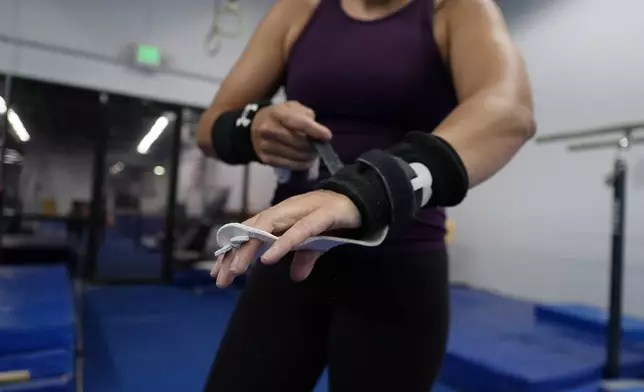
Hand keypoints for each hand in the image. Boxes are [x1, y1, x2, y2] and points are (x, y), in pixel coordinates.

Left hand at [211, 190, 360, 287]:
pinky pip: (298, 231)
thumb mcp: (314, 245)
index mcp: (278, 219)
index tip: (218, 274)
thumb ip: (303, 258)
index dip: (232, 252)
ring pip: (266, 230)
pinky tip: (268, 259)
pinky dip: (282, 244)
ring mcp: (299, 212)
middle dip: (233, 256)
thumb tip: (296, 277)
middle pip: (250, 233)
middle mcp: (283, 212)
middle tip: (221, 280)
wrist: (358, 199)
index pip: (248, 234)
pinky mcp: (320, 216)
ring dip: (249, 250)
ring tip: (236, 271)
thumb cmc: (331, 219)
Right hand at [251, 101, 331, 169]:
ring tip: (314, 154)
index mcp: (277, 114)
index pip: (299, 123)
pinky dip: (301, 164)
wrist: (255, 126)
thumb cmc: (279, 116)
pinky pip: (288, 164)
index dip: (315, 131)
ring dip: (308, 156)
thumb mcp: (292, 107)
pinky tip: (306, 161)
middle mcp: (268, 129)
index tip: (327, 136)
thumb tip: (317, 131)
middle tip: (320, 147)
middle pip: (298, 142)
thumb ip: (305, 115)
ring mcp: (265, 145)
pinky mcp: (266, 158)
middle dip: (313, 146)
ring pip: (295, 155)